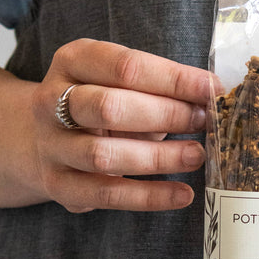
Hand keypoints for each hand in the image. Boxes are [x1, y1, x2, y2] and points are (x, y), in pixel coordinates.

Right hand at [29, 38, 216, 212]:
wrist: (44, 139)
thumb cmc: (101, 107)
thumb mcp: (124, 85)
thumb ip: (161, 87)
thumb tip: (213, 96)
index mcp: (72, 61)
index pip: (125, 66)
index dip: (174, 79)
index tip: (212, 89)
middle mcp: (51, 101)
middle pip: (109, 107)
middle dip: (165, 115)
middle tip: (203, 122)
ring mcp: (52, 145)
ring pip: (104, 155)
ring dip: (158, 157)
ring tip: (196, 156)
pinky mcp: (59, 185)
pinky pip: (106, 194)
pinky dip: (149, 197)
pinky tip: (182, 194)